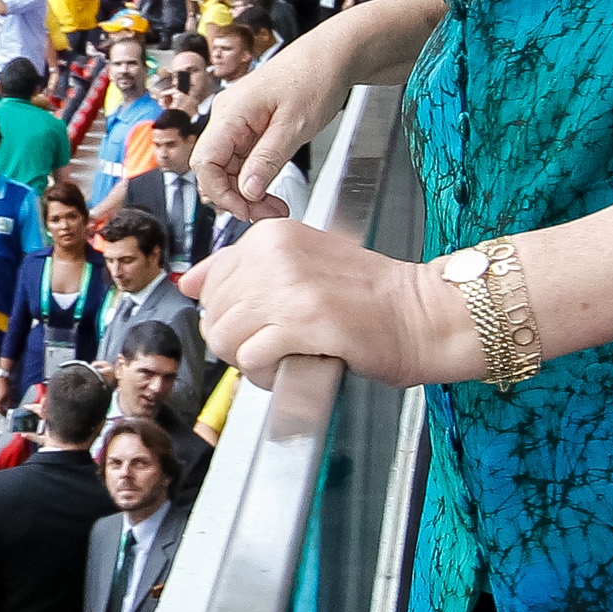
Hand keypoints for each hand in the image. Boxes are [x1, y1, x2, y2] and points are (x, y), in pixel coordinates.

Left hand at [183, 218, 471, 388]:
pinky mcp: (303, 324)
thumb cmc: (369, 294)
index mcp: (271, 236)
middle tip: (276, 344)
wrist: (424, 314)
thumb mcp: (301, 262)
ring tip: (283, 358)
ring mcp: (289, 289)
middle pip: (214, 313)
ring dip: (249, 360)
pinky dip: (265, 375)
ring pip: (225, 338)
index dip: (231, 313)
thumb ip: (243, 269)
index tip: (262, 320)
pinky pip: (252, 359)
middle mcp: (275, 256)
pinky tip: (290, 368)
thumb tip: (188, 284)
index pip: (210, 282)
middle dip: (238, 340)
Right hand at [189, 35, 349, 219]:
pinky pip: (242, 158)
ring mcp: (237, 121)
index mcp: (231, 113)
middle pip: (213, 169)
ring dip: (247, 190)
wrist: (331, 56)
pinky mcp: (249, 125)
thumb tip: (247, 191)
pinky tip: (271, 188)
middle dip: (236, 196)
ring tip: (275, 205)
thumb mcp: (295, 126)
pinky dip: (255, 177)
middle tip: (268, 212)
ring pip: (227, 167)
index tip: (247, 210)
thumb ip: (268, 160)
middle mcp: (227, 117)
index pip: (205, 162)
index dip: (221, 192)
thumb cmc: (314, 78)